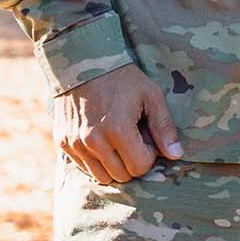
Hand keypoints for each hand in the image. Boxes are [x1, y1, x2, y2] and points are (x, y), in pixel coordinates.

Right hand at [54, 63, 182, 184]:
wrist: (84, 63)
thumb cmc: (123, 79)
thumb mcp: (151, 96)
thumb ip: (164, 127)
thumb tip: (176, 155)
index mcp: (118, 130)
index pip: (139, 167)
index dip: (149, 155)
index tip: (147, 137)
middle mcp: (93, 142)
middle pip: (121, 176)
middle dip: (133, 161)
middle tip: (134, 139)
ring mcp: (76, 145)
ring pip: (102, 177)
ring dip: (114, 165)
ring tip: (119, 142)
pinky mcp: (64, 144)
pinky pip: (84, 168)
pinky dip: (96, 162)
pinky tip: (103, 142)